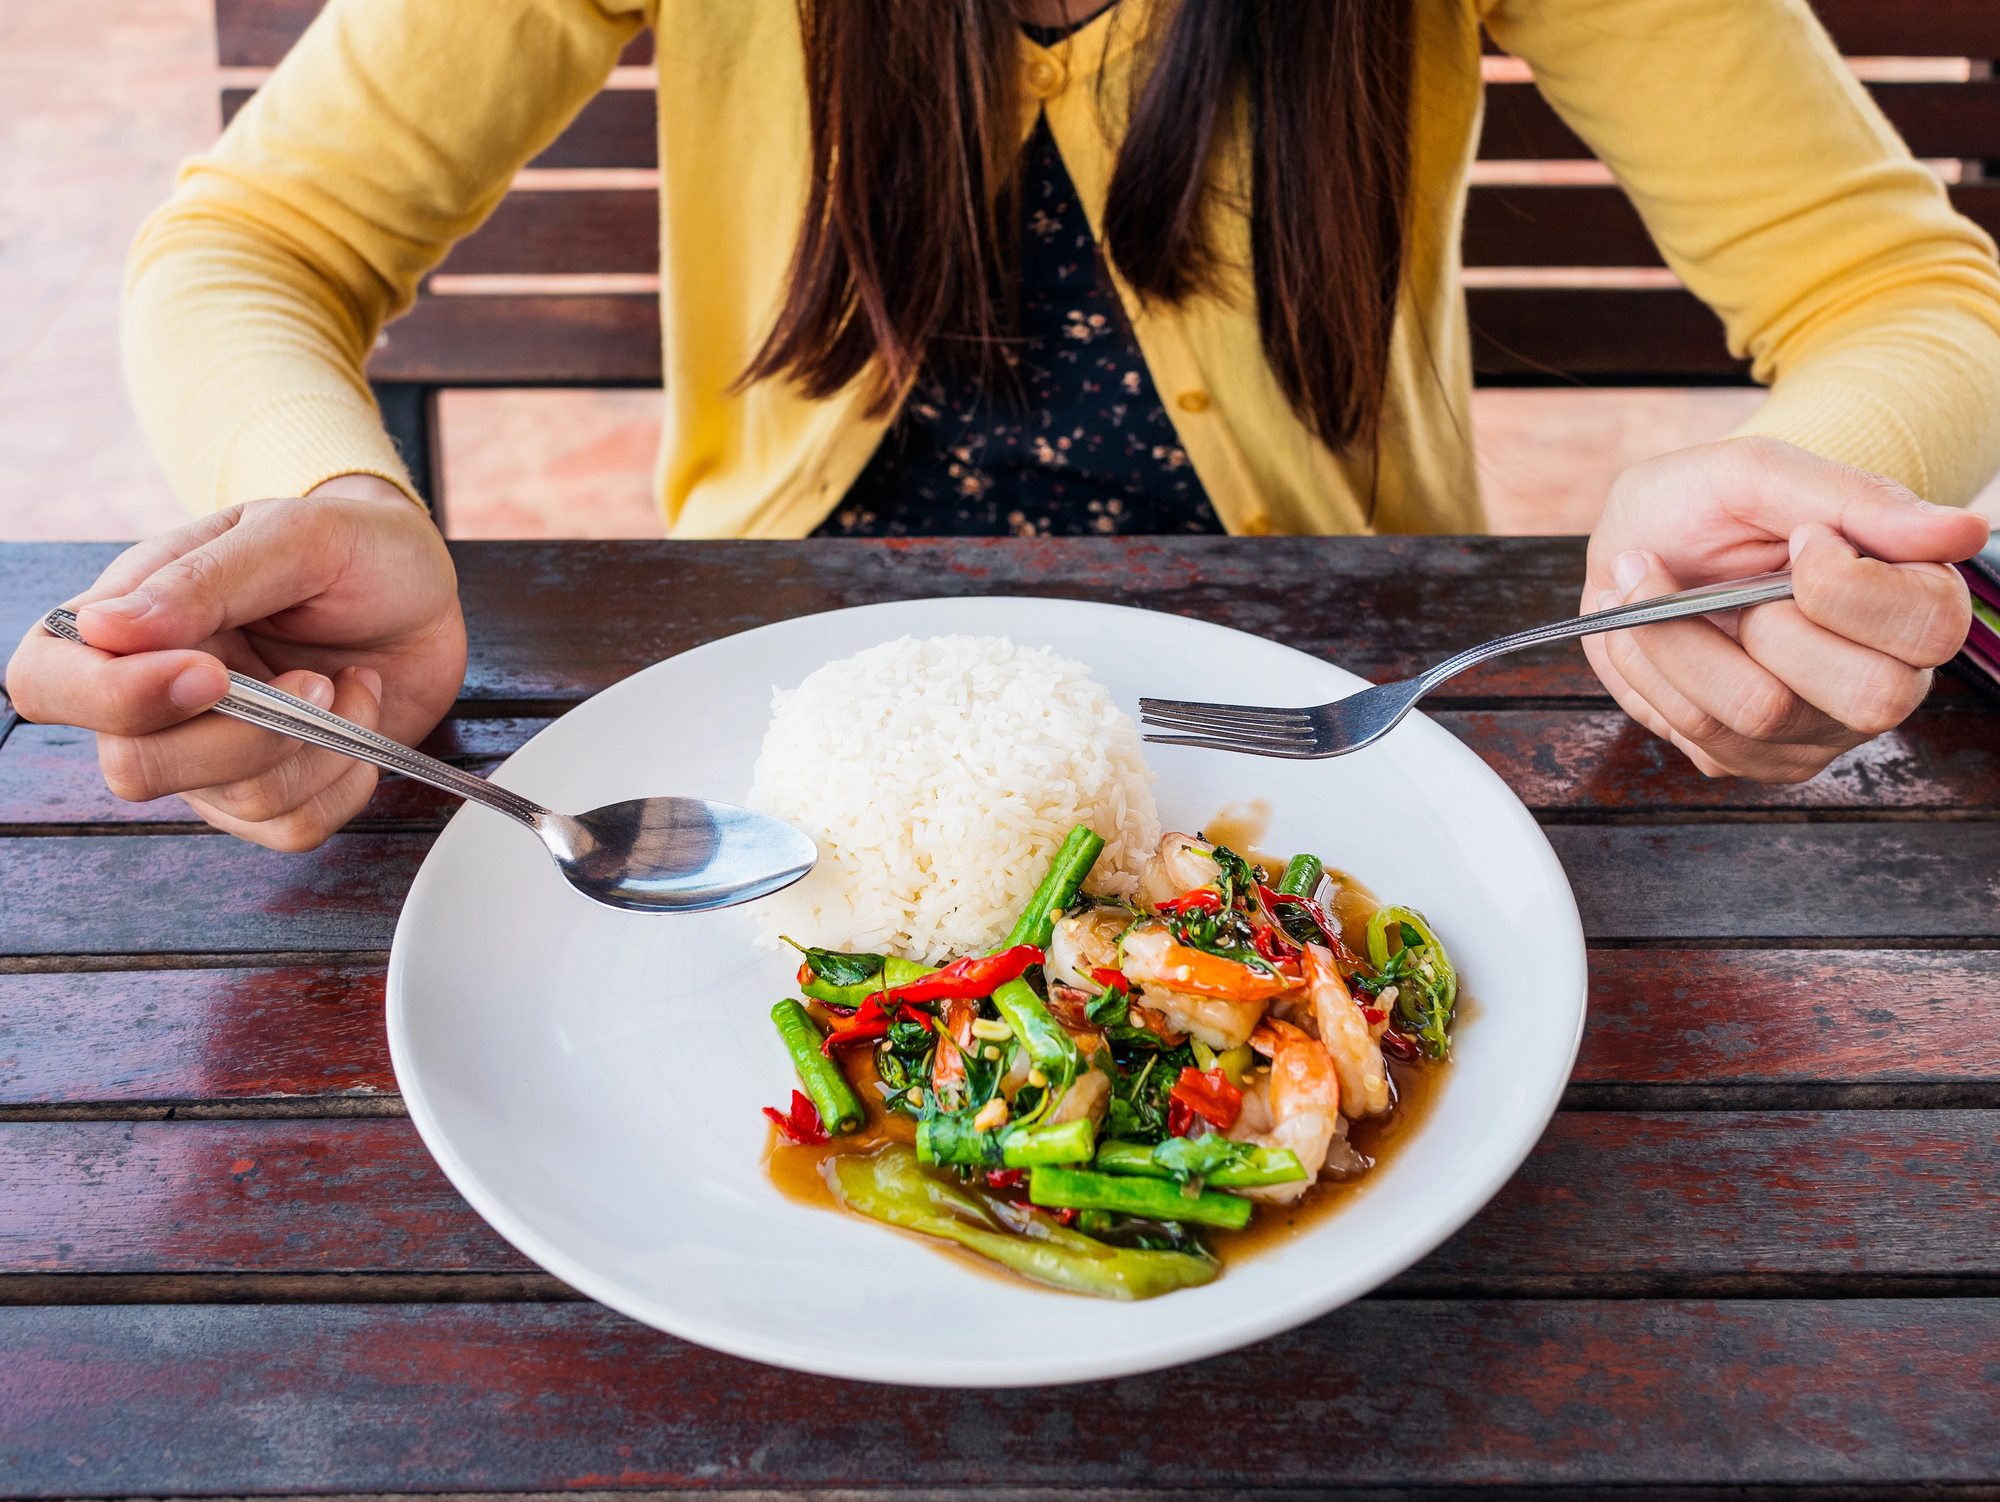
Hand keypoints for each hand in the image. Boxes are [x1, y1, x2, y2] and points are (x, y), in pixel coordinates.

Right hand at [5, 476, 465, 848]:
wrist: (424, 589)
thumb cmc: (352, 548)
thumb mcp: (292, 536)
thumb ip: (201, 580)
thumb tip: (104, 627)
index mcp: (128, 622)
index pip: (47, 683)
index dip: (111, 698)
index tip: (211, 673)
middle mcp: (156, 698)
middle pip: (136, 767)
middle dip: (244, 736)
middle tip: (315, 679)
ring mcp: (214, 752)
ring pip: (233, 800)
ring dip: (316, 745)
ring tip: (346, 682)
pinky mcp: (275, 786)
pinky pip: (292, 827)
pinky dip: (345, 779)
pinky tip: (358, 717)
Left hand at [1583, 436, 1988, 781]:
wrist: (1629, 545)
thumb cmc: (1703, 507)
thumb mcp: (1762, 475)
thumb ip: (1857, 500)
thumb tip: (1964, 531)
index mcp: (1913, 601)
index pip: (1931, 627)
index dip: (1846, 585)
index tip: (1796, 538)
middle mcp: (1882, 678)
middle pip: (1869, 696)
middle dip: (1770, 626)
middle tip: (1730, 584)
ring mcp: (1815, 730)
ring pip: (1762, 715)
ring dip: (1681, 639)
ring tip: (1652, 586)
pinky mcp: (1749, 757)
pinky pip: (1700, 732)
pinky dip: (1650, 666)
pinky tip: (1646, 628)